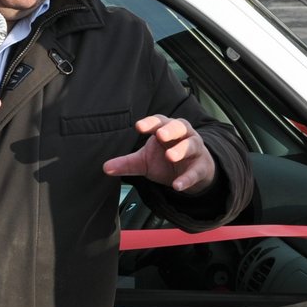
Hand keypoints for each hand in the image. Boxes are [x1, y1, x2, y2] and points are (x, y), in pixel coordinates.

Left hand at [102, 115, 216, 193]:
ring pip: (190, 145)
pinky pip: (196, 171)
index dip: (149, 123)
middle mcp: (183, 135)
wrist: (192, 172)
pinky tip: (178, 185)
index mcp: (166, 129)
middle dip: (169, 130)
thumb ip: (127, 163)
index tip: (139, 127)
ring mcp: (195, 149)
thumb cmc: (166, 159)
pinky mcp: (201, 167)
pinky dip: (187, 178)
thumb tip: (105, 168)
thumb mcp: (145, 161)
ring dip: (181, 150)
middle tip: (160, 134)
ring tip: (170, 156)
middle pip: (178, 126)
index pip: (158, 121)